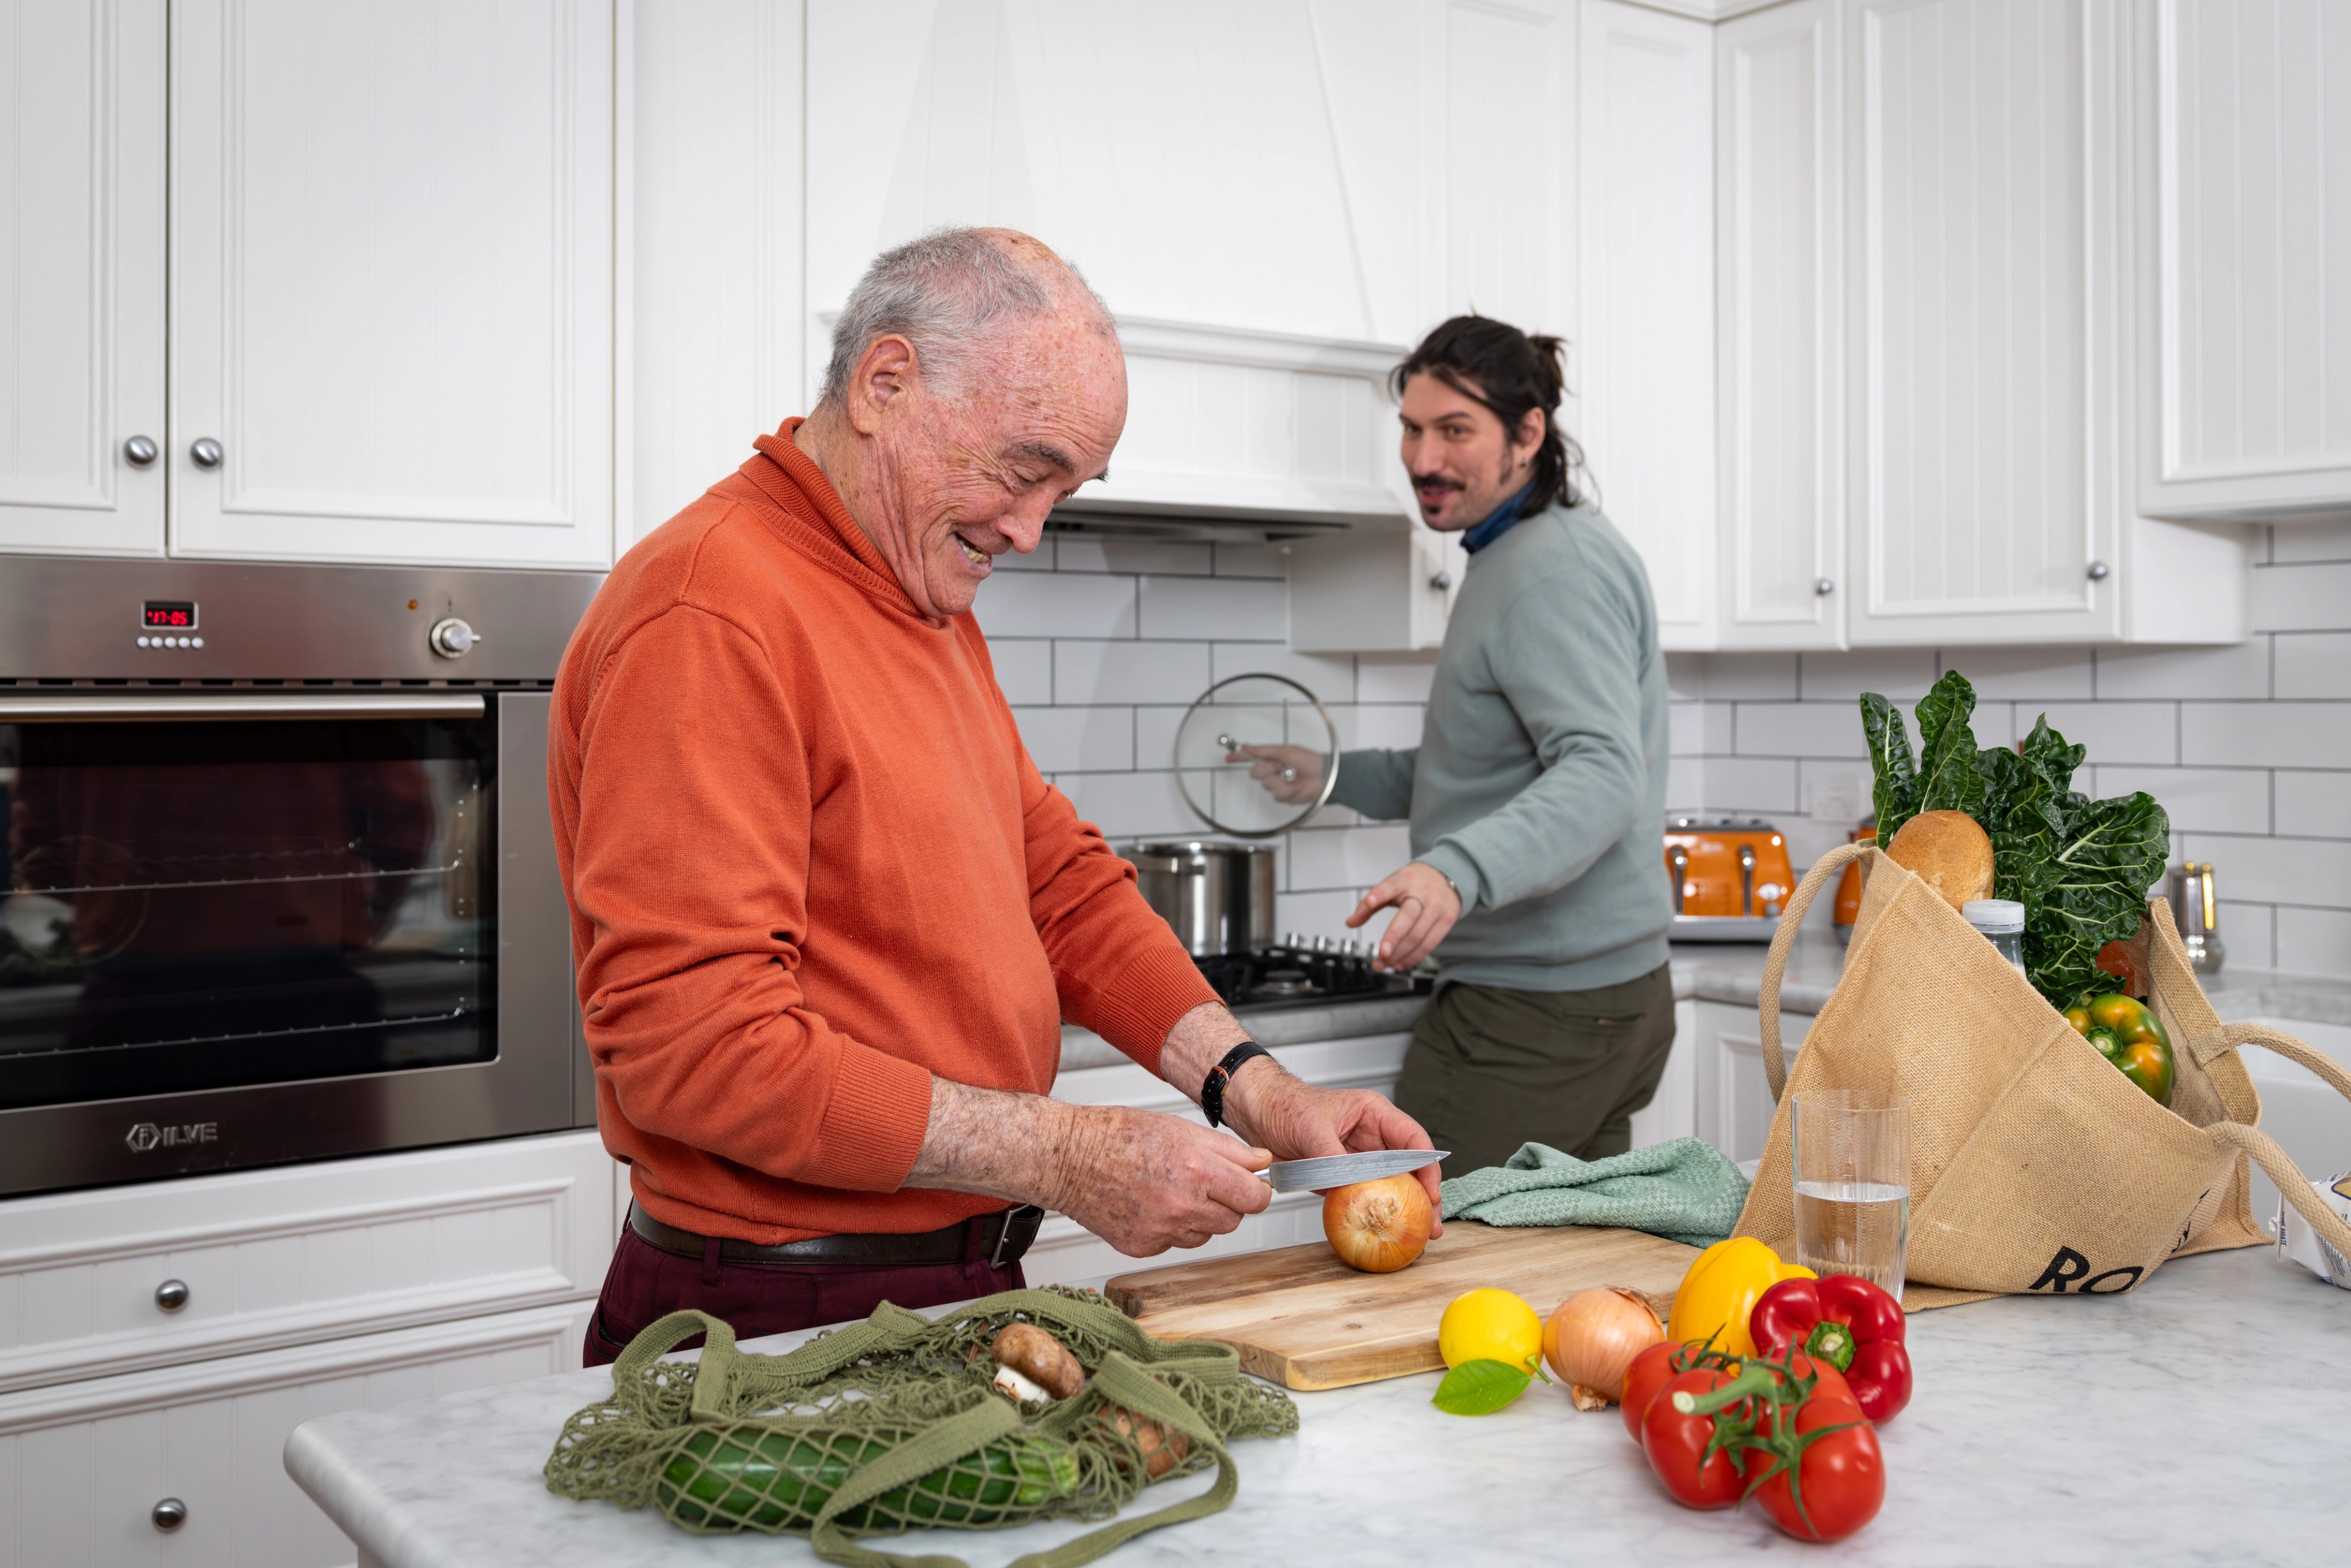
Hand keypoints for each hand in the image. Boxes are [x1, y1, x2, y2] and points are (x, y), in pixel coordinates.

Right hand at [1048, 1106, 1275, 1255]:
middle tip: (1206, 1183)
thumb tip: (1263, 1161)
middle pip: (1233, 1221)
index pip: (1255, 1198)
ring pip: (1204, 1235)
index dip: (1257, 1191)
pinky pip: (1173, 1243)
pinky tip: (1150, 1204)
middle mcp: (1181, 1206)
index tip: (1251, 1186)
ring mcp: (1160, 1231)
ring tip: (1171, 1190)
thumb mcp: (1181, 1128)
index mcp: (1196, 1170)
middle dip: (1228, 1204)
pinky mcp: (1142, 1247)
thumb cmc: (1118, 1136)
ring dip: (1198, 1218)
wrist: (1068, 1158)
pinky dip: (1169, 1228)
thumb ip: (1229, 1150)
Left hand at [1221, 1064, 1443, 1229]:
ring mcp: (1358, 1160)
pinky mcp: (1342, 1178)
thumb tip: (1348, 1182)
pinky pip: (1363, 1198)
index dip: (1427, 1168)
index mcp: (1374, 1115)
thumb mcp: (1311, 1127)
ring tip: (1415, 1237)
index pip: (1413, 1141)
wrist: (1255, 1114)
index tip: (1430, 1194)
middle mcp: (1372, 1138)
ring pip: (1390, 1187)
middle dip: (1423, 1198)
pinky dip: (1372, 1215)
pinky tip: (1380, 1232)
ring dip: (1402, 1211)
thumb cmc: (1284, 1105)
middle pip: (1409, 1169)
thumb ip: (1332, 1155)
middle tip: (1430, 1227)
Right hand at [1230, 743, 1323, 804]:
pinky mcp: (1283, 796)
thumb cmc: (1308, 761)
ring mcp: (1277, 784)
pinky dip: (1288, 790)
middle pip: (1255, 774)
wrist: (1323, 776)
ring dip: (1280, 780)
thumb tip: (1246, 746)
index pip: (1250, 758)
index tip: (1228, 758)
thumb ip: (1264, 751)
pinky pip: (1277, 795)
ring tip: (1293, 776)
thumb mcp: (1284, 751)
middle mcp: (1272, 771)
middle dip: (1266, 770)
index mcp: (1272, 758)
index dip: (1238, 758)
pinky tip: (1297, 786)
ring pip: (1266, 785)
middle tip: (1278, 766)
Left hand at [1347, 860, 1462, 971]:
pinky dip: (1414, 957)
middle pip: (1408, 916)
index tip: (1370, 902)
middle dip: (1394, 937)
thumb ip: (1369, 905)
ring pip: (1418, 935)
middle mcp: (1422, 892)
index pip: (1390, 885)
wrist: (1446, 876)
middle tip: (1381, 953)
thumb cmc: (1414, 883)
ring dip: (1400, 954)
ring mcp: (1437, 907)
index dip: (1379, 894)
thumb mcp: (1391, 885)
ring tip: (1384, 963)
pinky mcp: (1447, 920)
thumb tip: (1350, 923)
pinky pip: (1430, 943)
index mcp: (1404, 880)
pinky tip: (1400, 963)